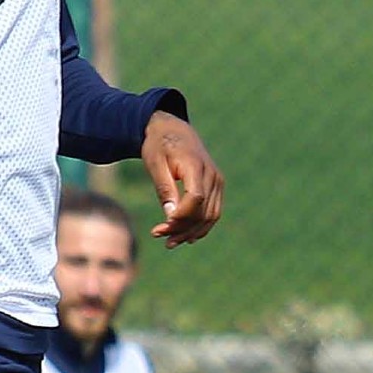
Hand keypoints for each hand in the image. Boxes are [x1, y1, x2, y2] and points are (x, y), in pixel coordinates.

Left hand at [140, 111, 223, 246]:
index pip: (195, 198)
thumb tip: (171, 217)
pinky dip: (200, 227)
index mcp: (196, 165)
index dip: (180, 216)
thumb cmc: (160, 145)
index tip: (161, 226)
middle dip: (181, 228)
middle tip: (158, 235)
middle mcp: (212, 175)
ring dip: (190, 232)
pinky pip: (213, 213)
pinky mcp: (217, 188)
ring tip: (169, 242)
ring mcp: (218, 182)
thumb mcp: (154, 163)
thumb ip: (164, 188)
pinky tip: (184, 237)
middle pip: (203, 211)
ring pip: (210, 216)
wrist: (174, 130)